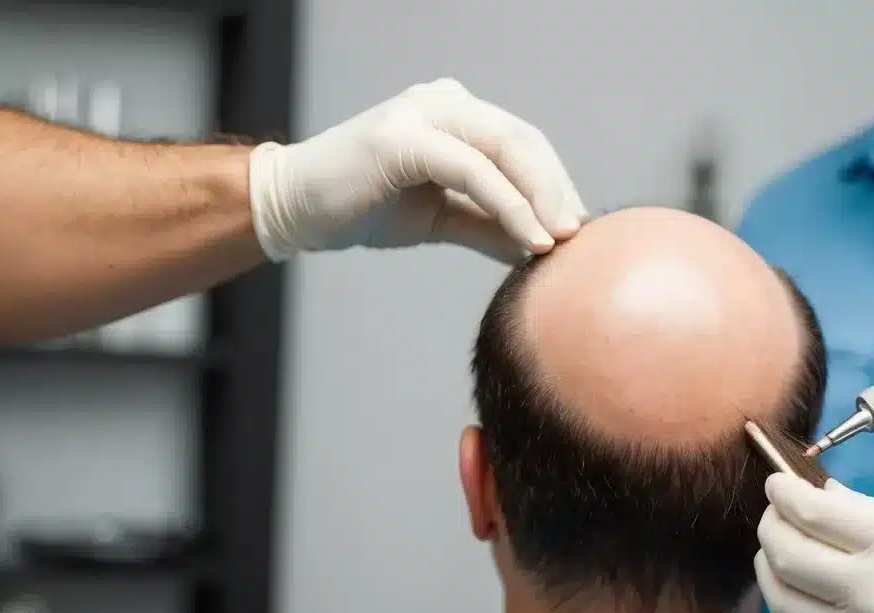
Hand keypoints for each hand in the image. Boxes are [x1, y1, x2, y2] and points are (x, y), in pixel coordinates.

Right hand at [248, 78, 586, 263]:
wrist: (294, 208)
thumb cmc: (363, 207)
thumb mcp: (441, 218)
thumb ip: (489, 226)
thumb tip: (538, 249)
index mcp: (455, 115)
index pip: (524, 145)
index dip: (556, 186)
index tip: (576, 229)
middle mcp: (444, 102)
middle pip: (524, 143)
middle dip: (557, 191)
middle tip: (578, 237)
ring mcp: (423, 113)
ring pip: (505, 150)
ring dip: (540, 199)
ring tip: (560, 241)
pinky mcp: (405, 137)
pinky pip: (474, 171)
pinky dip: (509, 206)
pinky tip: (529, 239)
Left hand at [754, 473, 873, 612]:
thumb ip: (873, 511)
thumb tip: (819, 498)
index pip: (813, 513)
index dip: (782, 494)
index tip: (776, 486)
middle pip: (786, 557)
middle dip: (769, 527)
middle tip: (774, 517)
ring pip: (783, 604)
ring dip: (770, 572)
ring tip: (779, 555)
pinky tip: (809, 598)